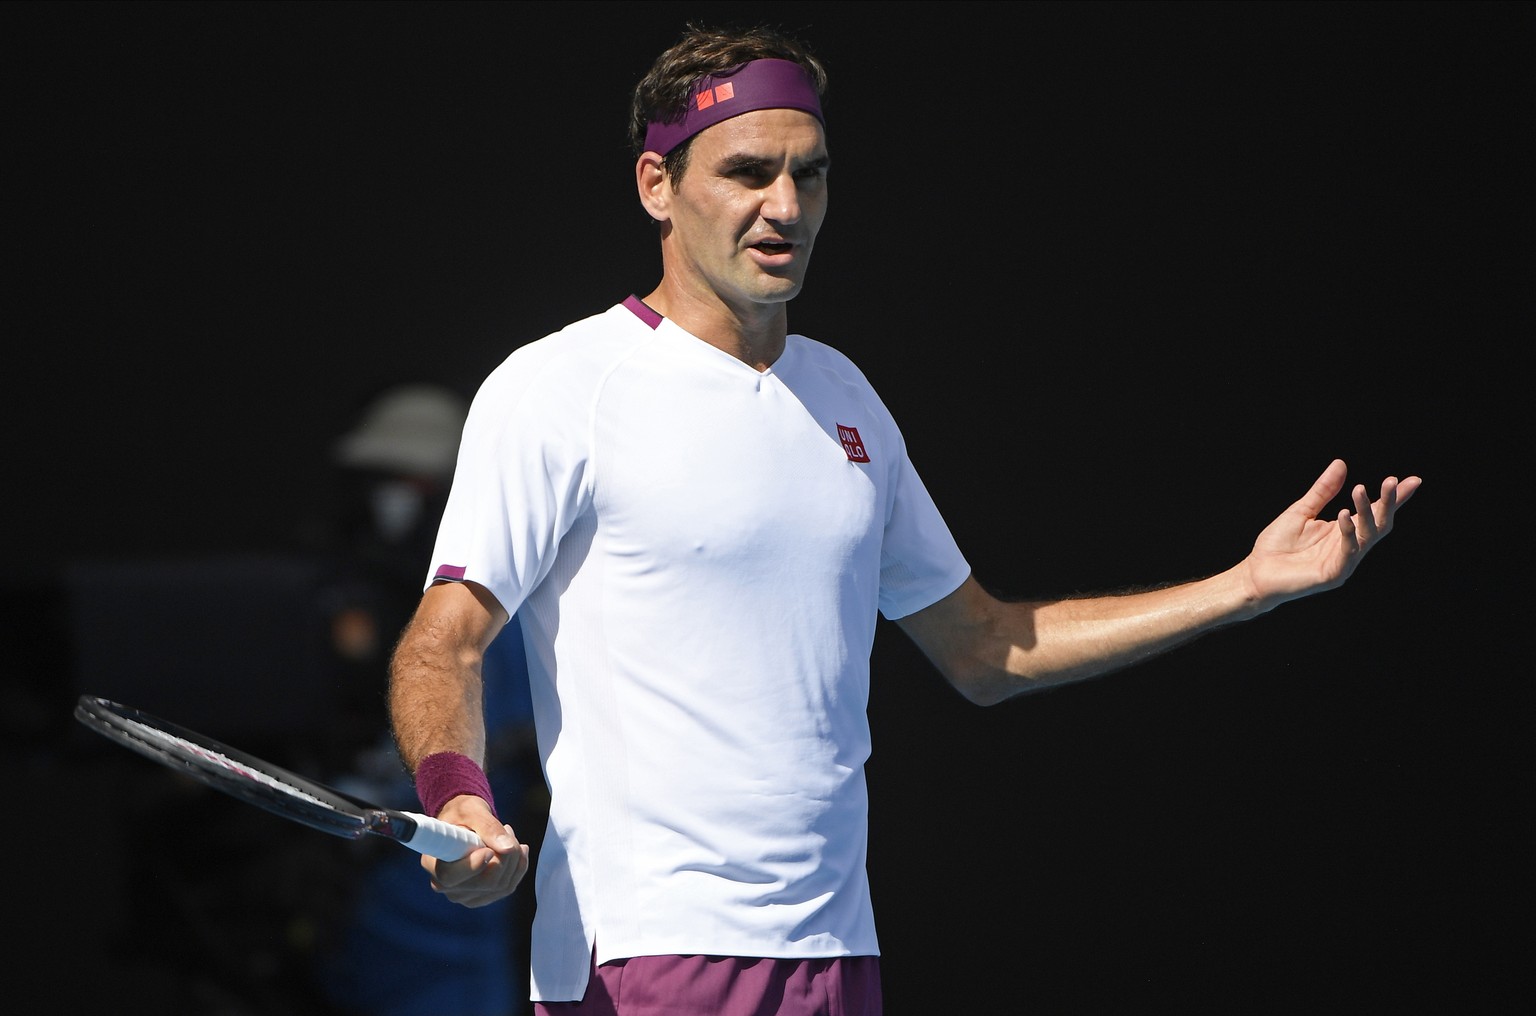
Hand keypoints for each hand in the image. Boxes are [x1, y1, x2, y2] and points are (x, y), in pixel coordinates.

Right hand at [419, 794, 530, 907]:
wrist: (465, 822)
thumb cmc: (463, 813)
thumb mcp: (473, 811)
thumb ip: (489, 827)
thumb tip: (507, 848)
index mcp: (432, 862)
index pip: (450, 877)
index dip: (473, 866)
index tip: (488, 850)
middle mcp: (444, 885)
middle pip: (484, 883)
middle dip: (505, 855)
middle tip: (506, 829)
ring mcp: (463, 895)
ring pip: (500, 886)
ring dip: (514, 858)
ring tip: (508, 834)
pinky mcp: (481, 896)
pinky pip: (508, 887)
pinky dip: (518, 866)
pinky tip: (516, 849)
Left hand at [1244, 459, 1421, 607]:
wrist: (1256, 572)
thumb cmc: (1277, 545)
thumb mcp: (1302, 511)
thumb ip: (1323, 491)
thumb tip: (1341, 463)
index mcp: (1345, 530)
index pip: (1375, 512)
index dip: (1393, 498)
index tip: (1413, 480)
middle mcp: (1350, 545)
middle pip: (1379, 523)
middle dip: (1388, 502)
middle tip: (1392, 481)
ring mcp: (1344, 561)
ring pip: (1368, 535)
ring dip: (1366, 511)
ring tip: (1360, 489)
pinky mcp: (1334, 574)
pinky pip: (1348, 551)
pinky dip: (1348, 531)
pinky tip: (1343, 514)